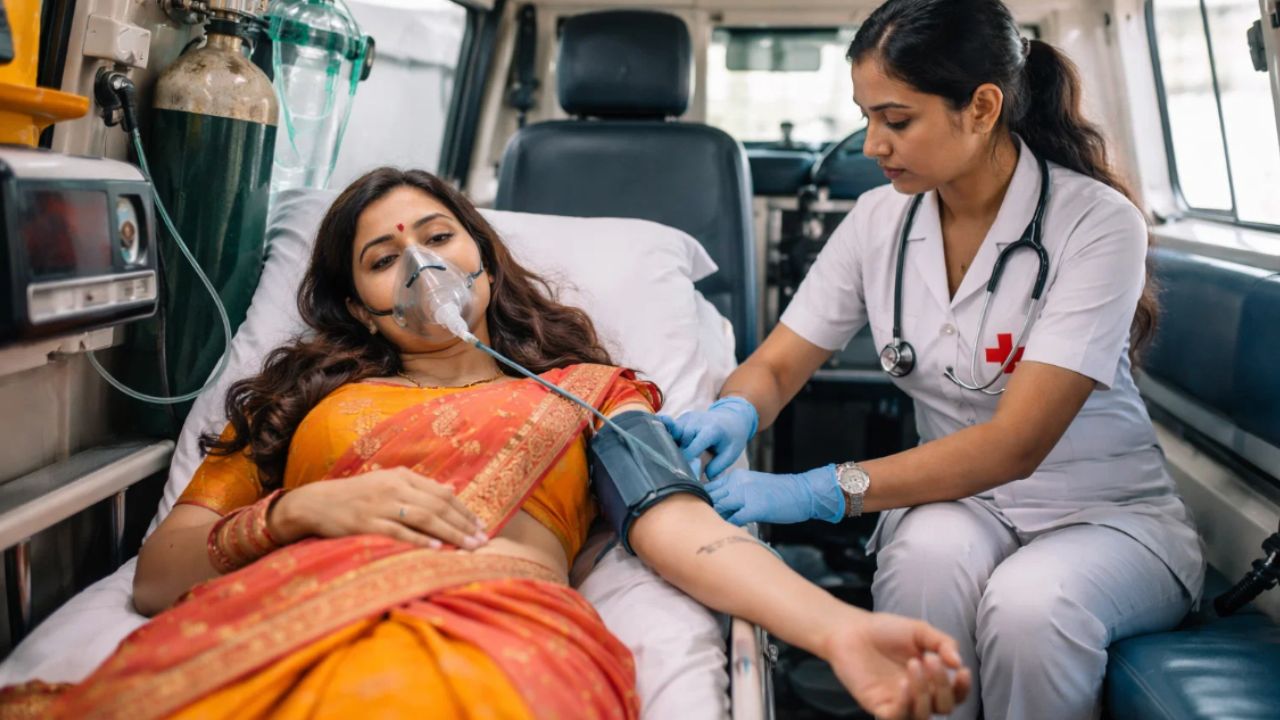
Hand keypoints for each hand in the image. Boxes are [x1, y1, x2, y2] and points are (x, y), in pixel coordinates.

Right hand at [269, 467, 487, 549]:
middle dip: (463, 524)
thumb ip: (419, 486)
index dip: (464, 509)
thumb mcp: (388, 482)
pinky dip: (420, 539)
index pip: (441, 493)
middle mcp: (394, 488)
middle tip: (483, 539)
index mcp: (401, 477)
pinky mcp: (367, 523)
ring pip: (424, 518)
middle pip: (437, 506)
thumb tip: (451, 489)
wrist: (316, 502)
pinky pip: (399, 532)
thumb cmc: (356, 495)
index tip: (480, 525)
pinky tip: (438, 548)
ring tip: (469, 546)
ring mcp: (381, 506)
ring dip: (451, 533)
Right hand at [659, 396, 758, 478]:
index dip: (685, 464)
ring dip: (672, 447)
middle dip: (676, 455)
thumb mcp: (731, 454)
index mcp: (710, 430)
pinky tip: (674, 448)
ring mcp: (687, 418)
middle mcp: (696, 421)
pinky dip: (671, 440)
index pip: (690, 450)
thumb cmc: (732, 438)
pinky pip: (671, 431)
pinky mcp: (682, 417)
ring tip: (675, 457)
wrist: (732, 417)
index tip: (686, 474)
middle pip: (677, 442)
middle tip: (679, 467)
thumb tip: (701, 479)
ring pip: (670, 436)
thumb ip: (716, 467)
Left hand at [706, 465, 843, 524]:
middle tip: (699, 527)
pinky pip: (733, 520)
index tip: (695, 514)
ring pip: (718, 507)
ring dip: (714, 521)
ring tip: (711, 533)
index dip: (700, 501)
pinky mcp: (755, 507)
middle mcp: (737, 482)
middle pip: (709, 497)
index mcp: (736, 476)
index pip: (708, 486)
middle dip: (702, 512)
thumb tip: (717, 508)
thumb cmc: (779, 493)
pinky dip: (729, 528)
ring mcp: (745, 494)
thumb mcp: (752, 485)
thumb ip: (734, 492)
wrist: (803, 492)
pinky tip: (729, 536)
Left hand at [824, 612, 971, 719]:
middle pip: (943, 707)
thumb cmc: (886, 630)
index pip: (955, 695)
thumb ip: (943, 643)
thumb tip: (958, 662)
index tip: (961, 670)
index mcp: (930, 680)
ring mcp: (898, 702)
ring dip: (923, 693)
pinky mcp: (879, 706)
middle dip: (943, 686)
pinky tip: (903, 683)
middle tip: (930, 659)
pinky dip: (905, 703)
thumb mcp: (920, 631)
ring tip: (914, 664)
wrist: (851, 629)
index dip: (962, 688)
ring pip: (922, 716)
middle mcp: (917, 695)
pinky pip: (897, 717)